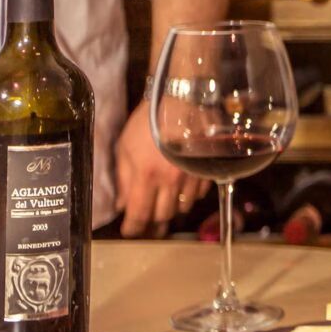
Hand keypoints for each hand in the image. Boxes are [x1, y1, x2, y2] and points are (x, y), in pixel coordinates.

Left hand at [115, 100, 209, 236]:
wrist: (182, 100)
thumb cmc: (150, 120)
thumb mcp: (125, 146)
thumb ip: (123, 178)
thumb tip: (123, 203)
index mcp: (147, 174)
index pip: (140, 214)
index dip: (134, 228)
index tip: (130, 231)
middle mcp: (171, 180)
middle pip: (163, 215)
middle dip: (153, 220)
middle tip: (147, 219)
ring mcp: (192, 175)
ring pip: (183, 207)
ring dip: (172, 208)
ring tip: (164, 202)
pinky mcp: (207, 169)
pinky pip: (199, 194)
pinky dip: (189, 195)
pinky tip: (182, 187)